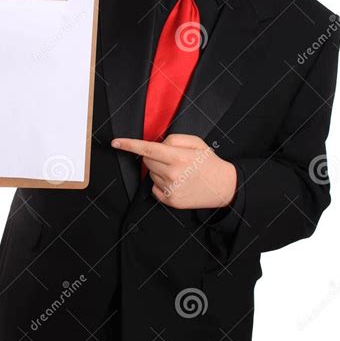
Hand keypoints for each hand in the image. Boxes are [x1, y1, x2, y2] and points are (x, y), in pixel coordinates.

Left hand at [111, 133, 236, 209]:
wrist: (224, 187)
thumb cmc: (208, 162)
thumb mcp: (196, 142)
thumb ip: (173, 140)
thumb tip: (156, 145)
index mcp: (178, 157)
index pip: (148, 149)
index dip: (129, 145)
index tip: (115, 142)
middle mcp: (172, 174)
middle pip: (147, 161)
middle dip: (154, 157)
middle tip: (173, 158)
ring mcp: (170, 189)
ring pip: (151, 174)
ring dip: (160, 170)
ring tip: (180, 172)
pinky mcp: (170, 200)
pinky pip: (154, 187)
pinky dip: (161, 183)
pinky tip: (178, 182)